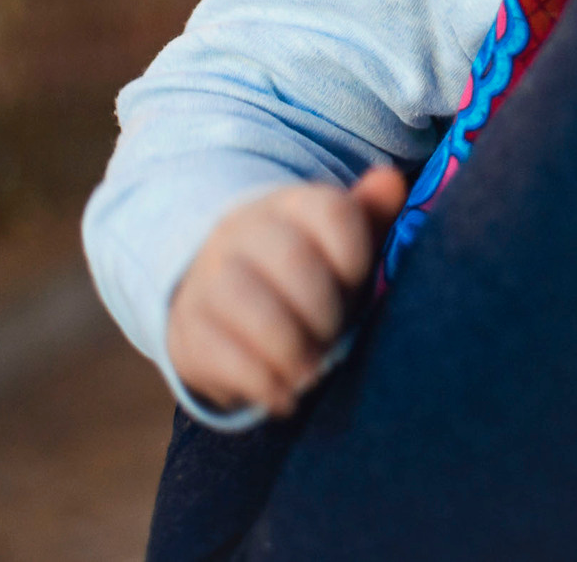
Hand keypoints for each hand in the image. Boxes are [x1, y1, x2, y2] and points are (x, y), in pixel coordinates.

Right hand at [167, 165, 408, 416]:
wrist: (220, 304)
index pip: (331, 211)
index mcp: (290, 206)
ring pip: (244, 300)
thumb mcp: (340, 248)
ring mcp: (208, 277)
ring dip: (288, 345)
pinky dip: (258, 380)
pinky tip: (284, 395)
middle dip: (322, 309)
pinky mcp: (186, 327)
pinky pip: (216, 350)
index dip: (356, 256)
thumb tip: (390, 181)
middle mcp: (243, 231)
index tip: (358, 286)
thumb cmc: (302, 277)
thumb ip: (368, 217)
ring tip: (312, 373)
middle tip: (335, 339)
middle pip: (290, 257)